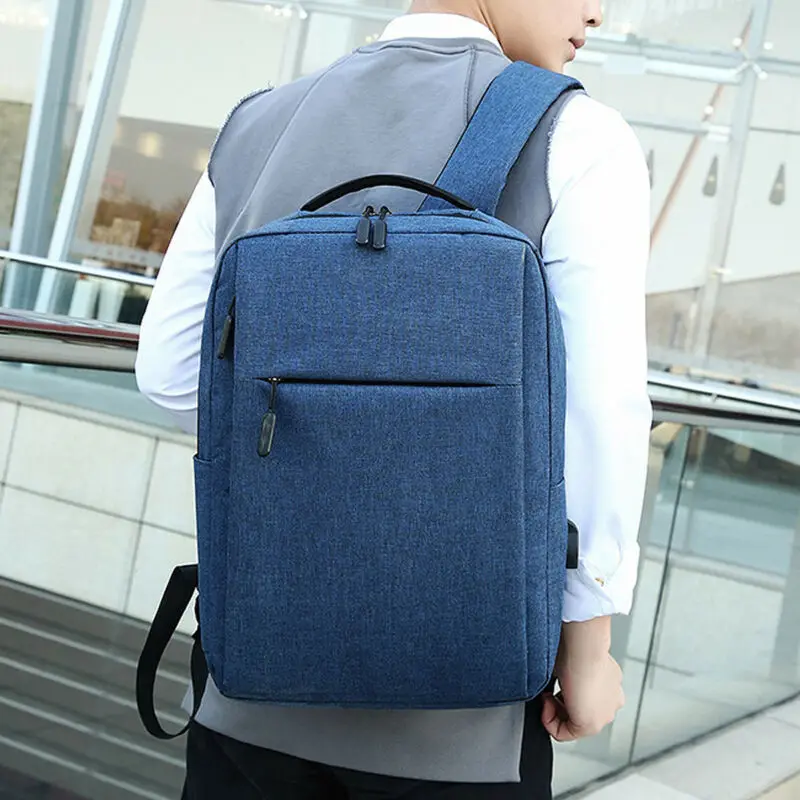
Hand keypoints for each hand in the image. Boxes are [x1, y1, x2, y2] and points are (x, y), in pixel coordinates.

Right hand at [541, 617, 624, 741]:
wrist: (584, 648)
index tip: (552, 685)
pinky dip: (550, 721)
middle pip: (579, 712)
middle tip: (547, 691)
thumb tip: (555, 676)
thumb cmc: (577, 646)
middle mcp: (611, 703)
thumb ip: (569, 674)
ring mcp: (604, 715)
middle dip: (558, 704)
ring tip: (547, 694)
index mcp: (611, 686)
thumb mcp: (574, 662)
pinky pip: (565, 733)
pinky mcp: (591, 725)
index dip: (561, 695)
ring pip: (573, 723)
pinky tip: (546, 703)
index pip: (584, 699)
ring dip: (555, 711)